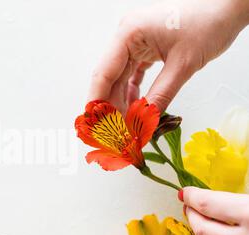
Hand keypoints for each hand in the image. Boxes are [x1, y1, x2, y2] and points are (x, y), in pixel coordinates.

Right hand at [89, 0, 248, 113]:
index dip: (97, 102)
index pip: (103, 74)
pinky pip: (132, 74)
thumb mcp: (183, 65)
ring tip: (127, 124)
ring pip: (119, 79)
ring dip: (123, 102)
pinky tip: (135, 108)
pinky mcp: (145, 48)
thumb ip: (160, 95)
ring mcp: (135, 42)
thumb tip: (142, 122)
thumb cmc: (209, 22)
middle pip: (109, 79)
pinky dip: (133, 92)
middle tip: (116, 132)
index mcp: (129, 33)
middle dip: (111, 107)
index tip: (97, 125)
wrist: (228, 6)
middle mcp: (126, 36)